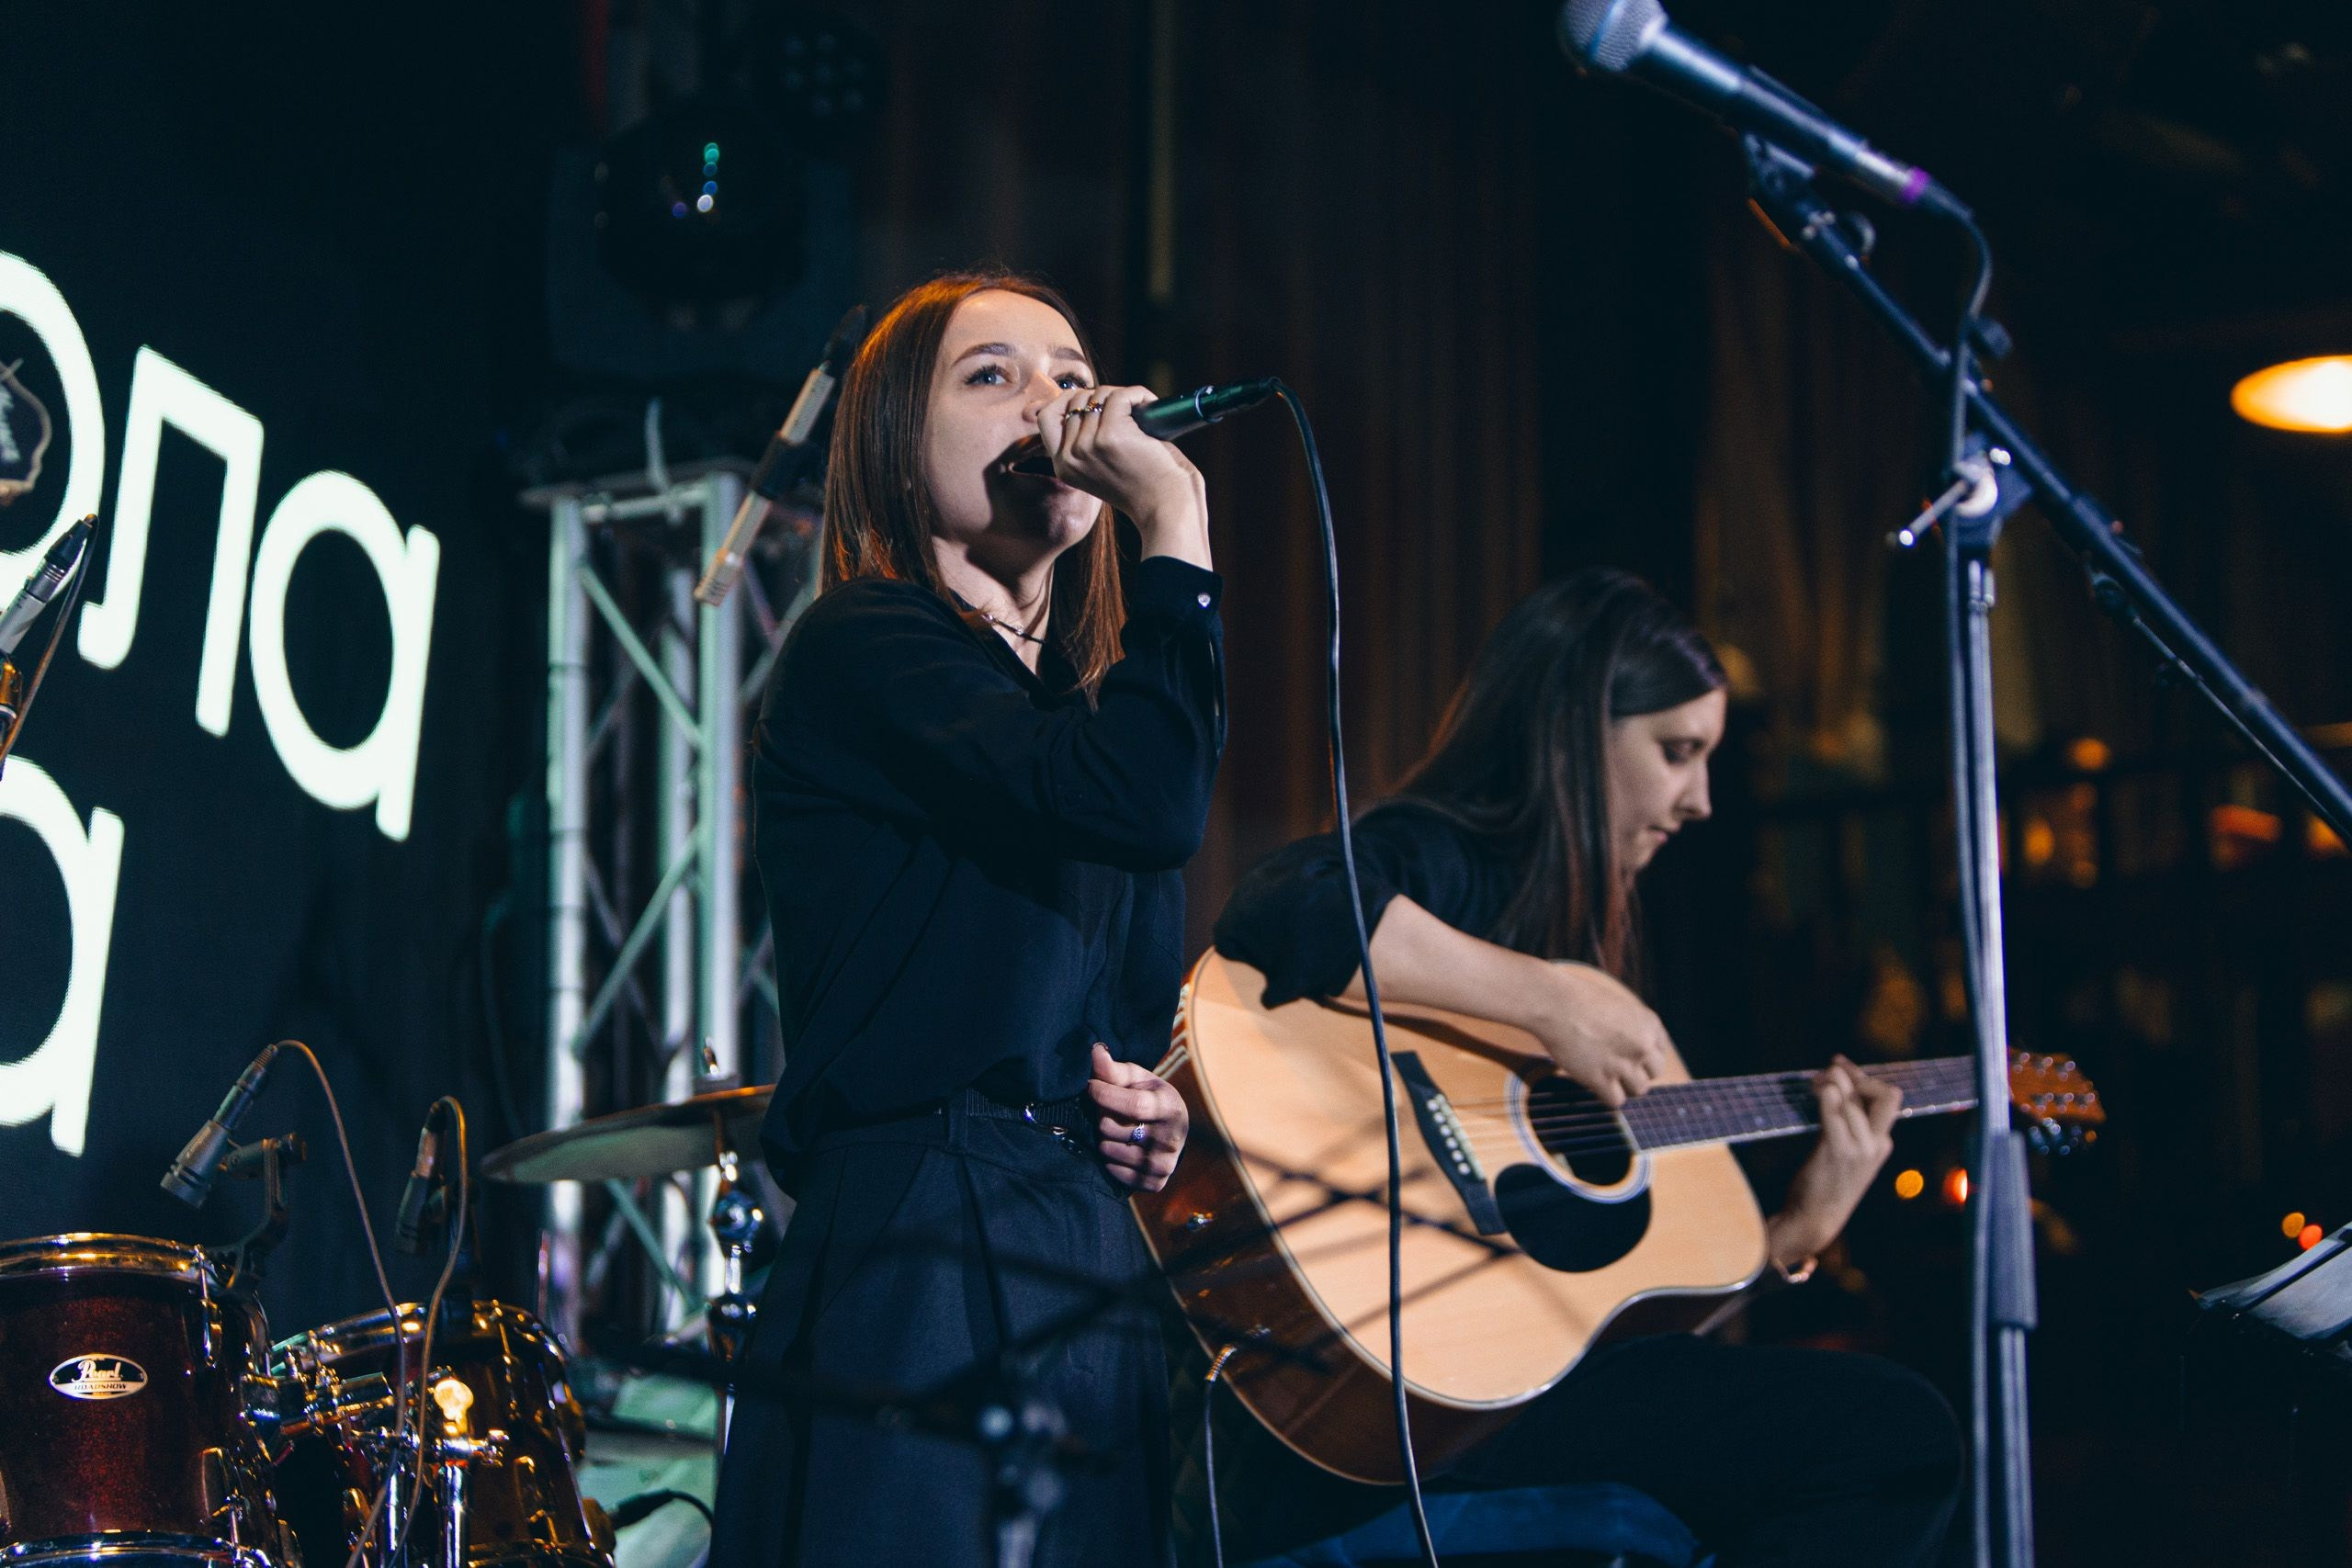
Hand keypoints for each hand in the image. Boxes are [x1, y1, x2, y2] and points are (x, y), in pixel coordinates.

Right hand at [1037, 385, 1210, 567]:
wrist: (1168, 508)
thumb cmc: (1144, 487)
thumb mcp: (1102, 468)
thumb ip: (1084, 442)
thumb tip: (1079, 399)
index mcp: (1063, 467)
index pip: (1047, 418)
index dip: (1066, 400)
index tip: (1090, 399)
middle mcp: (1070, 457)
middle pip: (1076, 401)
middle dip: (1102, 396)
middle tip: (1127, 408)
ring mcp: (1088, 445)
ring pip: (1100, 395)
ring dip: (1124, 396)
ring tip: (1142, 411)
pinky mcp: (1112, 434)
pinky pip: (1121, 396)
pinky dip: (1139, 395)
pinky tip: (1150, 406)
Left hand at [1087, 1042, 1187, 1191]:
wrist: (1171, 1130)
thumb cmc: (1148, 1096)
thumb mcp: (1135, 1079)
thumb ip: (1113, 1069)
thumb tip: (1094, 1050)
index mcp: (1170, 1107)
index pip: (1133, 1105)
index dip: (1104, 1095)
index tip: (1091, 1087)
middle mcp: (1171, 1139)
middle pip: (1112, 1128)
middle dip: (1101, 1116)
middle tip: (1106, 1110)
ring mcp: (1164, 1164)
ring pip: (1107, 1150)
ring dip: (1102, 1137)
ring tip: (1113, 1128)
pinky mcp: (1155, 1183)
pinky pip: (1113, 1171)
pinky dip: (1109, 1159)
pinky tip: (1118, 1147)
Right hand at [1532, 962, 1672, 1107]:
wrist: (1553, 1002)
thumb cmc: (1578, 998)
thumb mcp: (1617, 1005)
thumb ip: (1632, 1027)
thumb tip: (1633, 1051)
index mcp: (1649, 1023)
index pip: (1660, 1051)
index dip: (1644, 1055)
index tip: (1629, 1054)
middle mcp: (1642, 1045)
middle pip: (1654, 1073)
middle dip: (1638, 1071)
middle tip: (1617, 1066)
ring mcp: (1623, 1064)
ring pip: (1639, 1090)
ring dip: (1624, 1085)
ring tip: (1605, 1075)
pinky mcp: (1601, 1079)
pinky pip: (1616, 1101)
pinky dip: (1607, 1096)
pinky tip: (1595, 1084)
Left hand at [1770, 1055, 1902, 1267]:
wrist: (1816, 1217)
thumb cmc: (1826, 1180)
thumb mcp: (1846, 1150)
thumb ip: (1847, 1122)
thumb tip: (1836, 1084)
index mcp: (1881, 1142)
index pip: (1887, 1097)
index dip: (1863, 1075)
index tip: (1839, 1064)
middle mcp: (1877, 1144)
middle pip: (1887, 1095)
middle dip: (1859, 1075)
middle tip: (1829, 1070)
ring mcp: (1860, 1150)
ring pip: (1856, 1102)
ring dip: (1835, 1082)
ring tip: (1814, 1081)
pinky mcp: (1837, 1153)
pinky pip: (1836, 1118)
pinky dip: (1827, 1100)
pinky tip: (1818, 1091)